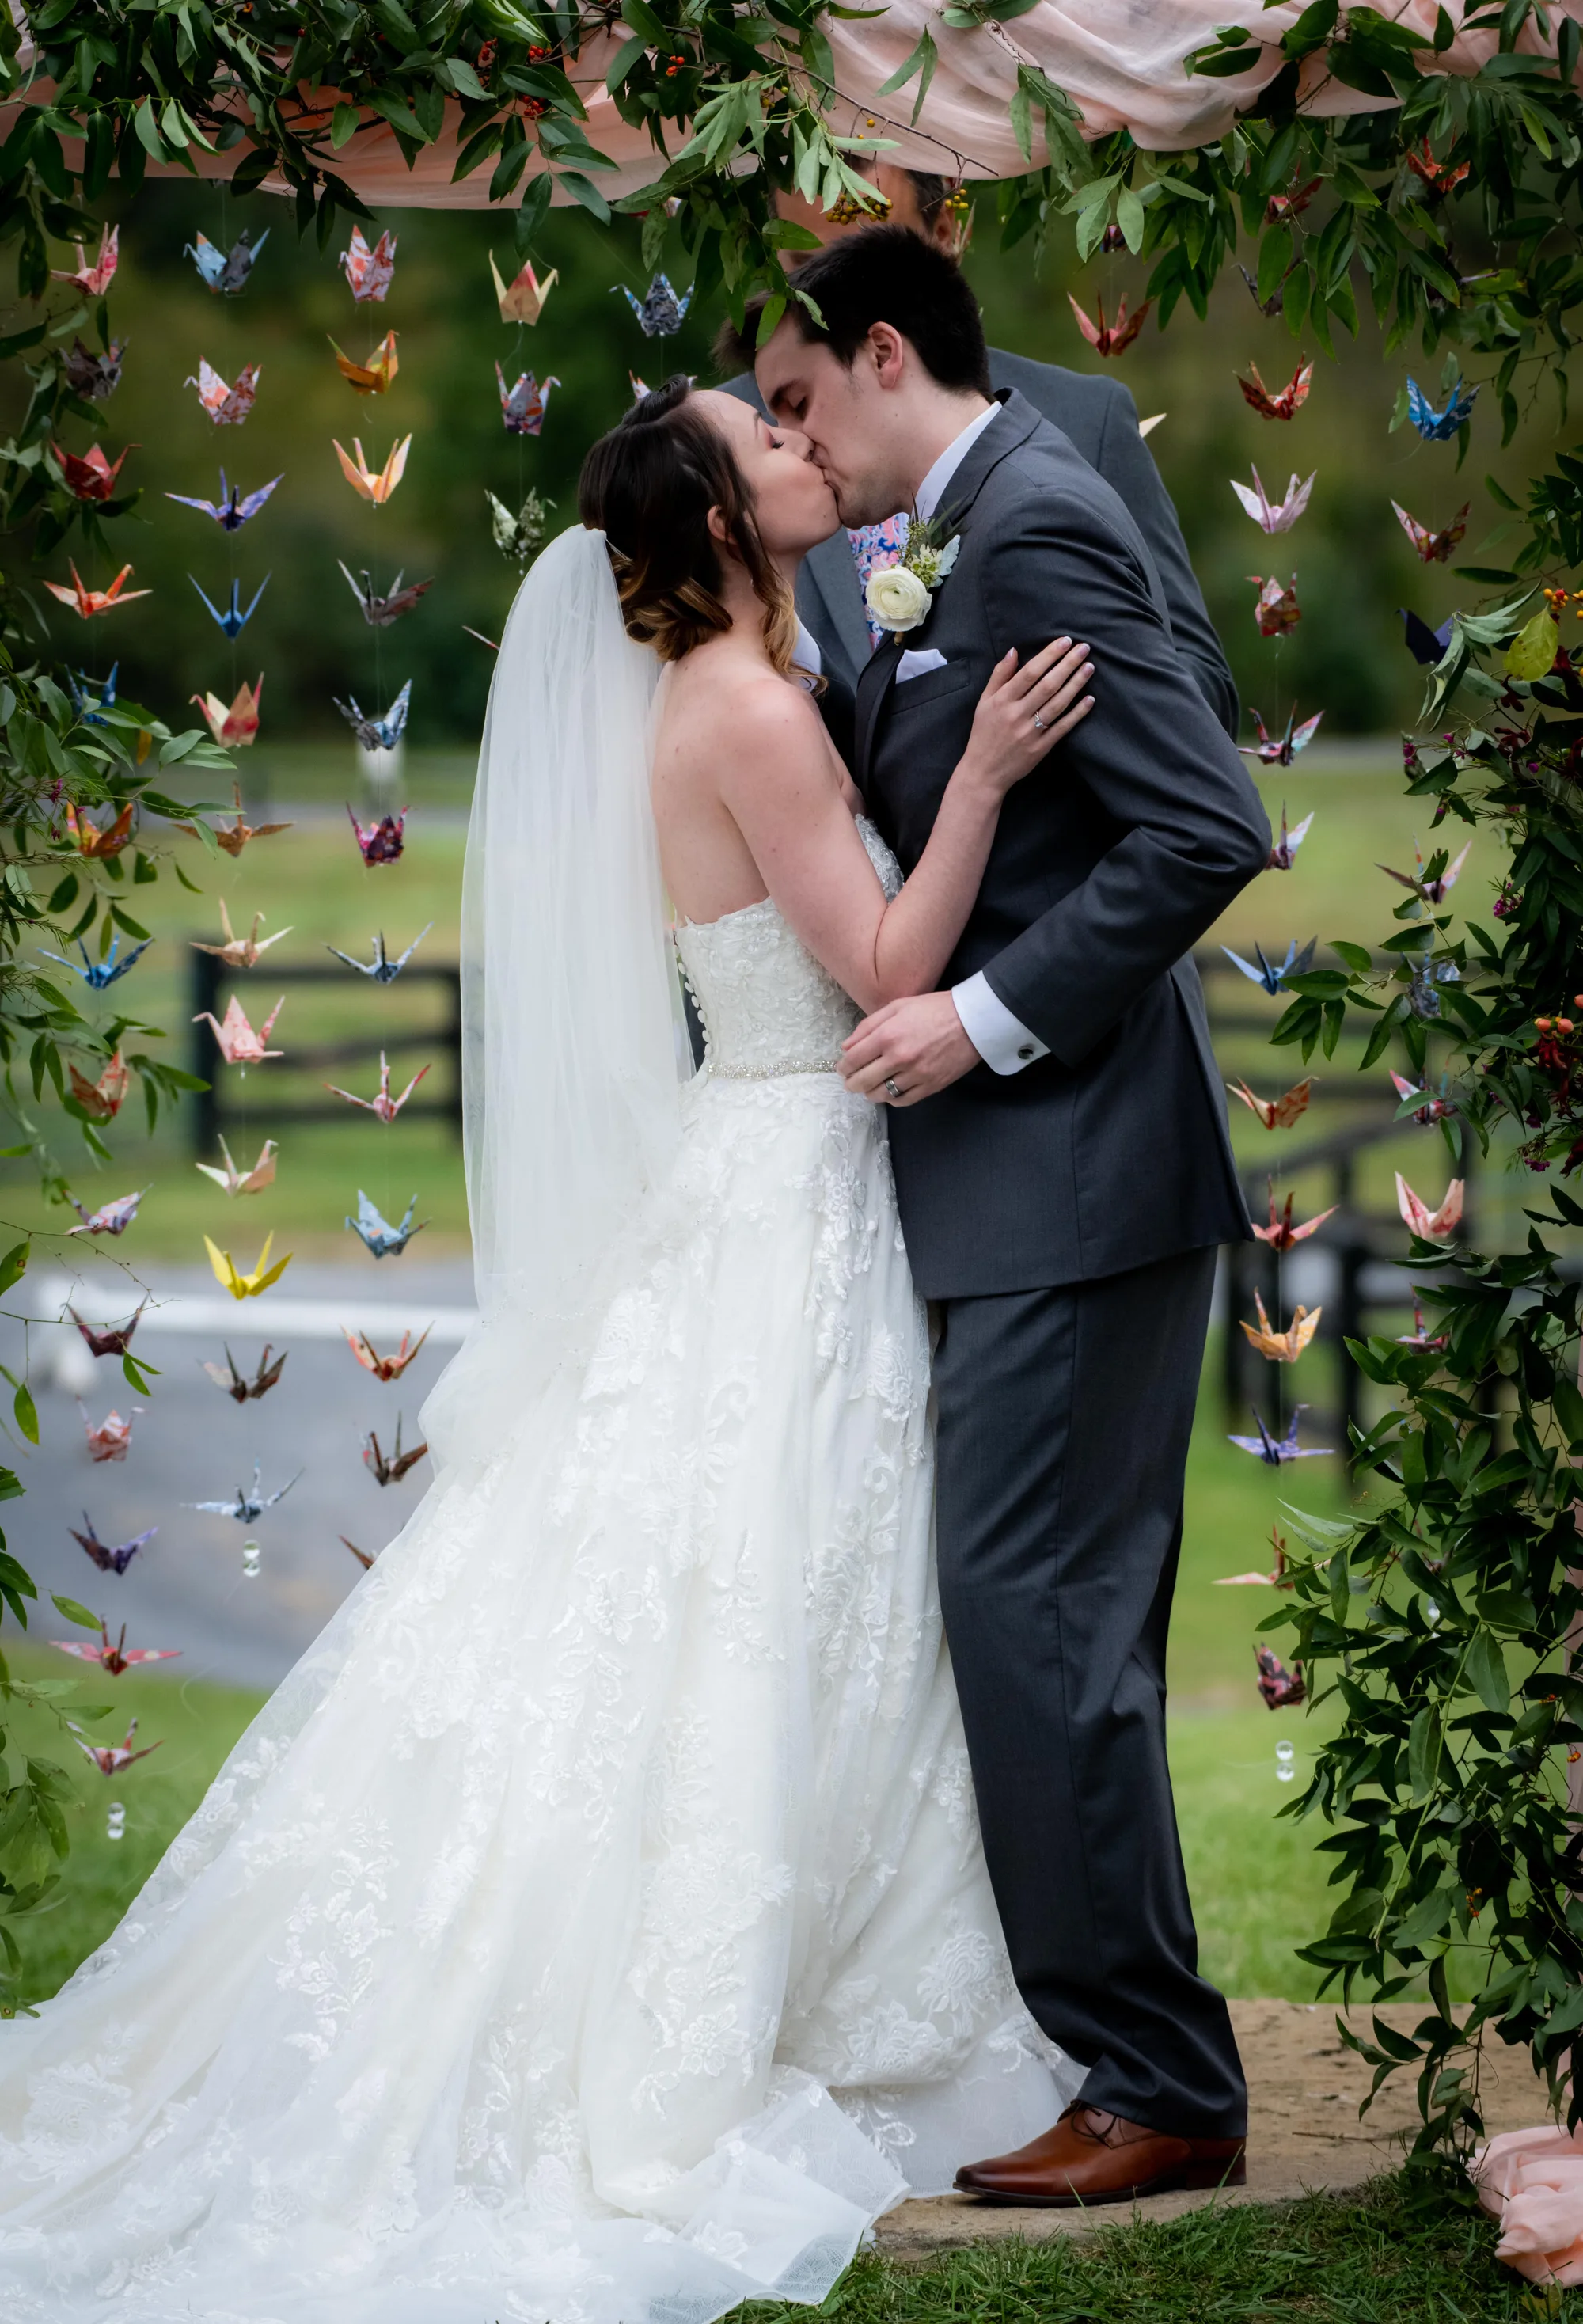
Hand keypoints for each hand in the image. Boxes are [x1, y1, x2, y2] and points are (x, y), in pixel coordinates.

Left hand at [840, 991, 979, 1106]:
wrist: (972, 1020)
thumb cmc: (934, 1009)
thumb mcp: (897, 1006)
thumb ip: (868, 1026)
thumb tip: (846, 1047)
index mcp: (888, 1035)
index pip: (852, 1060)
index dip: (843, 1067)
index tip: (843, 1068)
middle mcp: (899, 1058)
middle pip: (862, 1082)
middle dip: (851, 1083)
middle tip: (851, 1081)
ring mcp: (916, 1075)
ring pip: (880, 1095)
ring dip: (870, 1093)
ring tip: (869, 1087)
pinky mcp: (931, 1086)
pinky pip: (903, 1101)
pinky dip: (892, 1099)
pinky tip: (890, 1091)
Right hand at [960, 637, 1094, 796]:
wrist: (983, 772)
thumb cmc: (983, 734)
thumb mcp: (984, 702)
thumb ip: (999, 676)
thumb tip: (1013, 651)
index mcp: (1002, 701)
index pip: (1030, 672)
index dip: (1049, 655)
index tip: (1065, 641)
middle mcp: (1016, 715)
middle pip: (1047, 685)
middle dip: (1068, 664)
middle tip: (1084, 648)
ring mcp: (1030, 732)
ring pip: (1057, 704)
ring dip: (1076, 684)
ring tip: (1089, 668)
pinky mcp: (1040, 748)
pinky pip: (1062, 727)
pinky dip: (1077, 713)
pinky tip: (1089, 699)